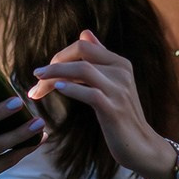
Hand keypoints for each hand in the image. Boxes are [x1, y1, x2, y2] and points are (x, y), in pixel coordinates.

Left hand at [28, 30, 163, 174]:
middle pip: (81, 53)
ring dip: (55, 75)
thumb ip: (100, 58)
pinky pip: (90, 93)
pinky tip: (58, 89)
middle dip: (54, 63)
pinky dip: (71, 89)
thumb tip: (84, 33)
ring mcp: (119, 91)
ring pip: (83, 70)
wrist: (141, 145)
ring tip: (38, 83)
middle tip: (37, 78)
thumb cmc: (122, 114)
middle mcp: (121, 72)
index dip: (60, 55)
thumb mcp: (113, 82)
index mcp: (120, 63)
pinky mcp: (114, 110)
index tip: (44, 71)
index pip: (84, 46)